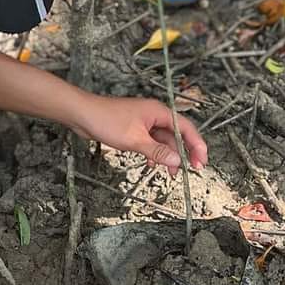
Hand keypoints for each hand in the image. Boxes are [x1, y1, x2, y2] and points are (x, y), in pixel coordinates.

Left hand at [70, 94, 206, 171]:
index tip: (202, 161)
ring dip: (168, 156)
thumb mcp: (135, 140)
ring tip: (170, 172)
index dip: (197, 145)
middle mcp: (154, 115)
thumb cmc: (106, 120)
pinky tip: (152, 164)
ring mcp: (144, 122)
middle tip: (191, 170)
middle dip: (184, 153)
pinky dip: (154, 153)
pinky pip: (151, 142)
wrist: (82, 114)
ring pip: (163, 140)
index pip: (186, 128)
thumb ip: (157, 152)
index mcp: (159, 112)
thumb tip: (177, 161)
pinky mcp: (134, 129)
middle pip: (177, 135)